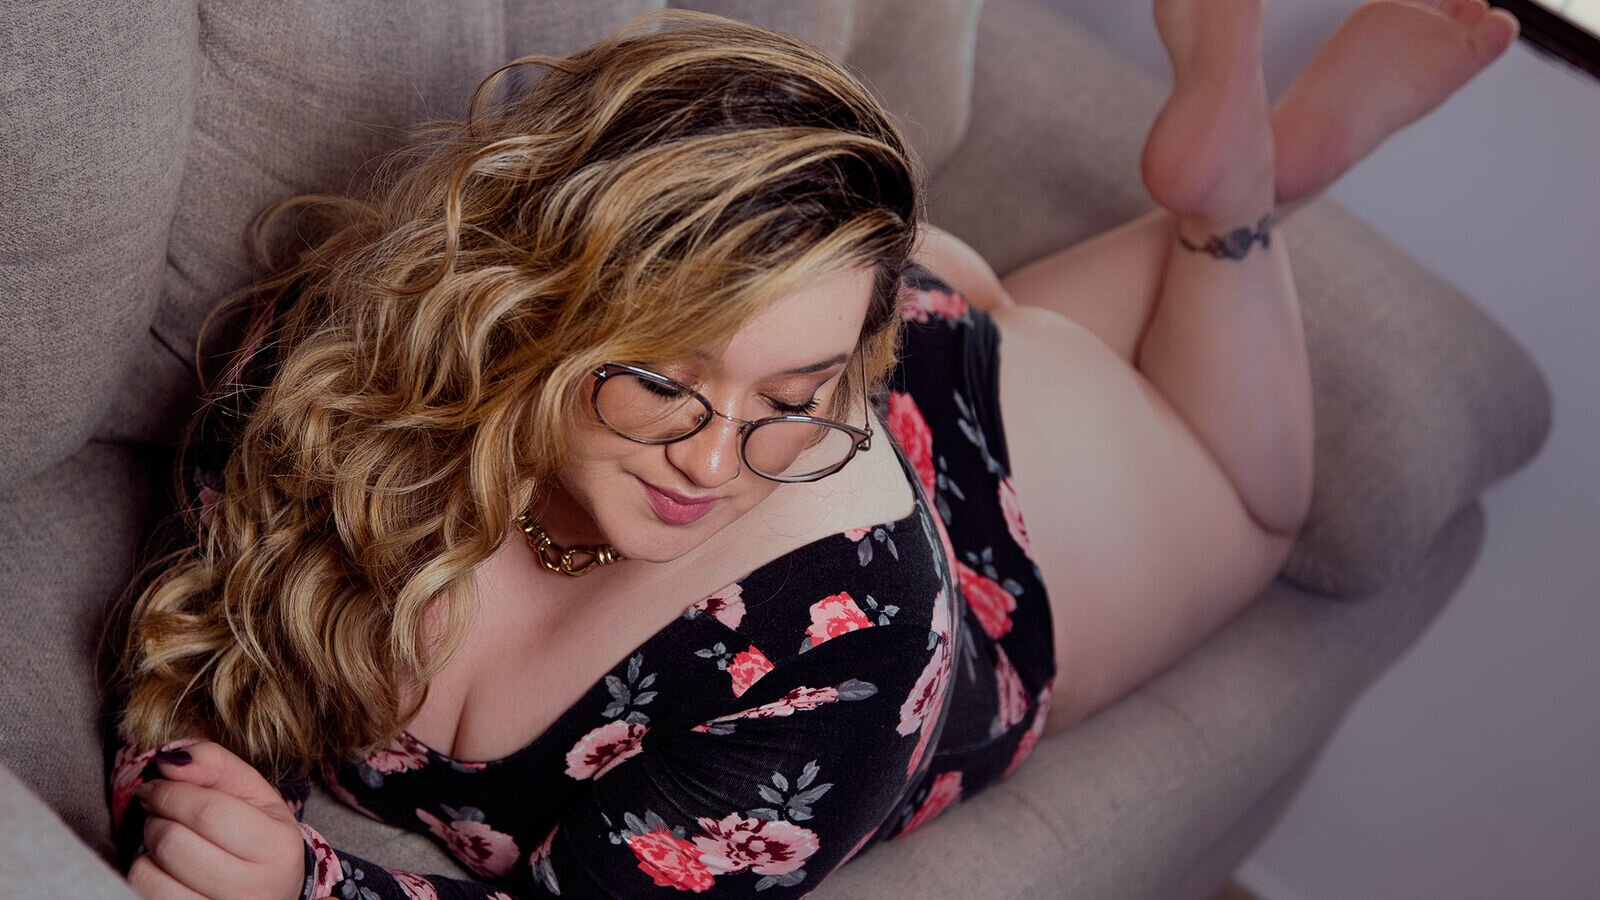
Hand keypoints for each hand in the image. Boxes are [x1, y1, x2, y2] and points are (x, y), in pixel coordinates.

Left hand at [127, 741, 306, 899]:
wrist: (276, 891)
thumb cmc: (261, 838)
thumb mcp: (255, 795)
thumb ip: (218, 766)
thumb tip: (169, 760)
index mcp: (276, 847)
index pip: (209, 812)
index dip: (172, 792)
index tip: (157, 785)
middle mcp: (253, 888)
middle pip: (175, 843)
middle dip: (157, 818)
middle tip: (161, 812)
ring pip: (150, 874)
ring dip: (147, 848)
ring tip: (166, 841)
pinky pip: (143, 894)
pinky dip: (145, 874)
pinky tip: (164, 868)